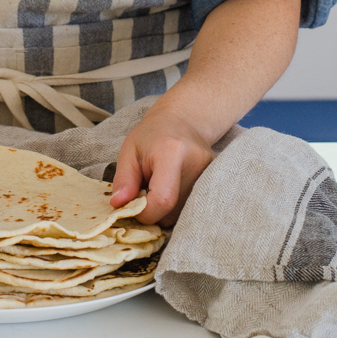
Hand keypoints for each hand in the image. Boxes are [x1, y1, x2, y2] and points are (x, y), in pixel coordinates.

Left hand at [110, 103, 214, 226]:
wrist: (183, 122)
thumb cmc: (152, 136)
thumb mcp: (129, 152)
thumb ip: (124, 179)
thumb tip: (119, 206)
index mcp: (173, 152)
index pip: (163, 199)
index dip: (145, 212)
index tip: (132, 206)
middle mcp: (198, 165)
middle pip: (173, 211)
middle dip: (153, 212)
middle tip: (145, 192)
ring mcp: (211, 175)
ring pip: (183, 215)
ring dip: (166, 211)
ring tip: (160, 187)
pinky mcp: (217, 183)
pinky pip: (192, 209)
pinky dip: (178, 207)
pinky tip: (173, 189)